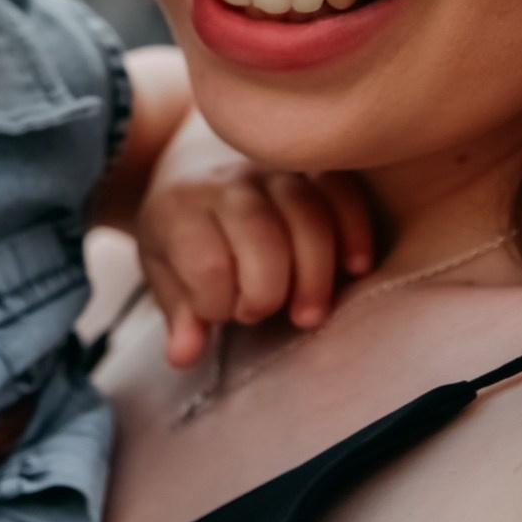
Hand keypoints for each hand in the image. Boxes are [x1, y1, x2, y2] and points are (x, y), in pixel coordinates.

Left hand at [136, 115, 375, 367]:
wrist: (195, 166)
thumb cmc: (182, 233)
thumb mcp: (164, 271)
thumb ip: (179, 313)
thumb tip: (184, 355)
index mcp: (180, 210)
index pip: (208, 263)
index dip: (220, 303)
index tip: (224, 313)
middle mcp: (227, 185)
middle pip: (261, 235)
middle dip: (268, 291)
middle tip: (264, 317)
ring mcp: (270, 172)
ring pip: (307, 214)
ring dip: (316, 273)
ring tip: (309, 315)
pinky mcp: (310, 168)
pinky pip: (341, 191)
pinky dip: (354, 229)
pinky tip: (357, 268)